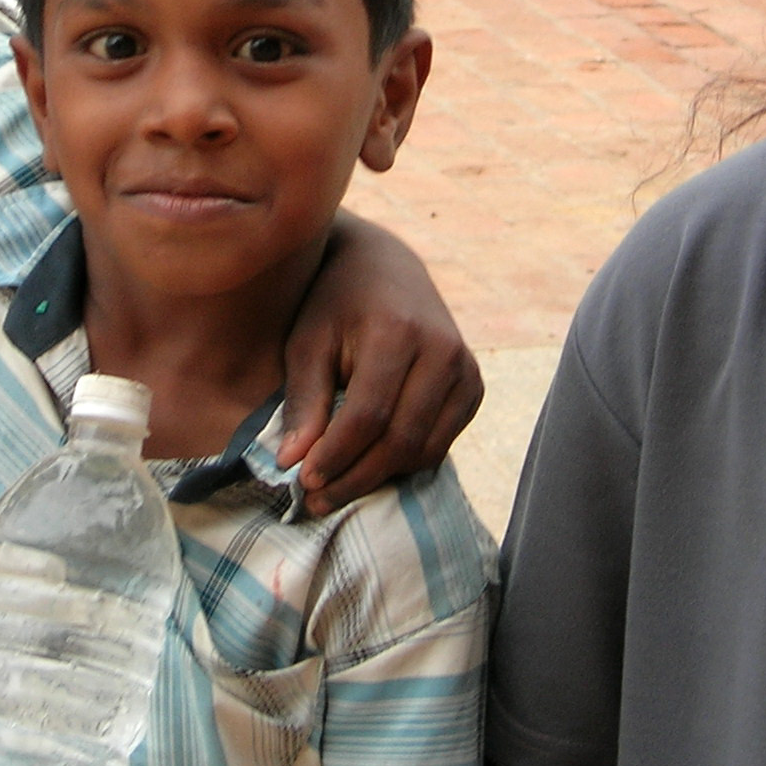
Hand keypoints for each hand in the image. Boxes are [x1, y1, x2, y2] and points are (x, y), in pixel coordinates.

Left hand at [278, 214, 481, 514]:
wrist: (385, 265)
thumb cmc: (334, 303)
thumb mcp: (307, 341)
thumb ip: (303, 400)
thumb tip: (291, 462)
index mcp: (397, 331)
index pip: (368, 416)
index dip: (336, 456)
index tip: (303, 482)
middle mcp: (442, 350)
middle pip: (401, 439)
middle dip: (356, 478)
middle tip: (316, 500)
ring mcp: (465, 368)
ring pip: (425, 449)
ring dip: (380, 477)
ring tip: (338, 485)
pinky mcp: (474, 385)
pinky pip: (442, 442)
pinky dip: (407, 461)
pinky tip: (371, 462)